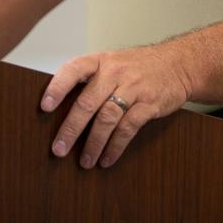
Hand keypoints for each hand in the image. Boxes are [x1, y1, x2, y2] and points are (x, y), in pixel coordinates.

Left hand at [40, 44, 192, 168]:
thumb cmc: (139, 66)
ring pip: (108, 118)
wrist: (179, 64)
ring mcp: (134, 87)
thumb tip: (60, 108)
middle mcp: (116, 72)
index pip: (74, 69)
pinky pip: (128, 128)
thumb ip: (91, 80)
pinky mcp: (150, 103)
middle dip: (71, 129)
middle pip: (88, 102)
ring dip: (93, 143)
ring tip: (85, 161)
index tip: (44, 107)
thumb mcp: (113, 62)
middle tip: (58, 150)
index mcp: (101, 60)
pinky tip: (107, 158)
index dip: (58, 87)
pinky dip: (116, 146)